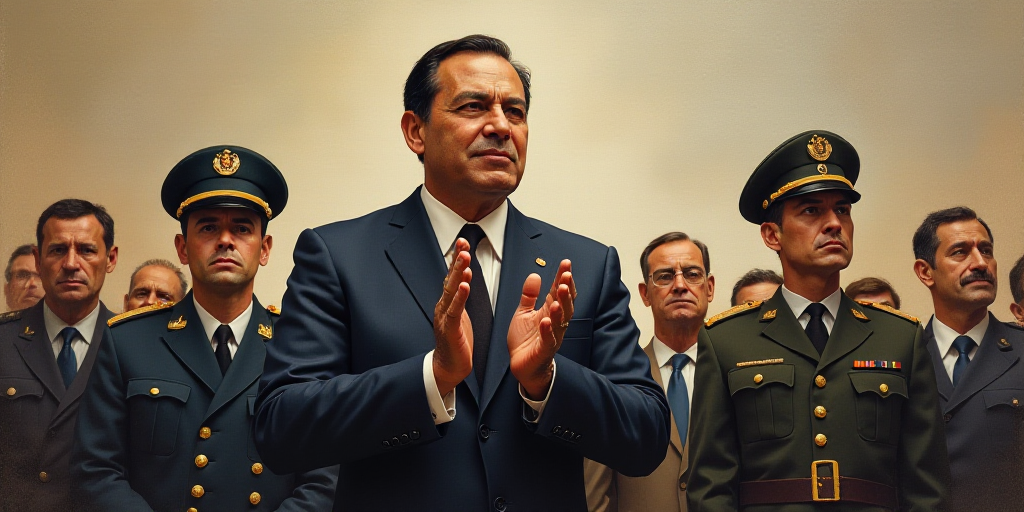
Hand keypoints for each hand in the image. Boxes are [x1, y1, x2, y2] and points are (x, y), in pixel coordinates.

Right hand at [433, 238, 473, 395]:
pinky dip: (459, 297)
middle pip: (450, 278)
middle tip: (463, 243)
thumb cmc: (456, 341)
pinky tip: (464, 285)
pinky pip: (454, 310)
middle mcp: (443, 306)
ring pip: (451, 291)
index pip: (452, 276)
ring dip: (458, 273)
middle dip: (457, 260)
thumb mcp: (459, 314)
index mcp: (447, 302)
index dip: (456, 259)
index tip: (462, 242)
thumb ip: (459, 297)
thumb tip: (463, 278)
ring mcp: (444, 316)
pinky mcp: (449, 329)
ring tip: (465, 258)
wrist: (449, 367)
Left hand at [508, 260, 575, 398]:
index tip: (566, 263)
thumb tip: (535, 275)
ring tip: (559, 292)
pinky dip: (547, 329)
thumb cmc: (525, 340)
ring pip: (561, 320)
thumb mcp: (523, 312)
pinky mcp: (544, 349)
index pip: (558, 291)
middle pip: (565, 304)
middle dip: (566, 289)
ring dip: (561, 306)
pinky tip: (546, 319)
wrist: (522, 365)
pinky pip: (548, 339)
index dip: (562, 277)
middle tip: (566, 276)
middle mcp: (555, 322)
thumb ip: (529, 295)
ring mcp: (552, 336)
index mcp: (549, 311)